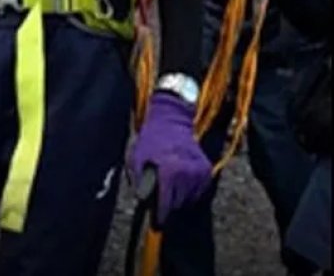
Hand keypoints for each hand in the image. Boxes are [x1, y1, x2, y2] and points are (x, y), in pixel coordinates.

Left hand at [128, 91, 211, 226]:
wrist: (171, 121)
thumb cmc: (150, 140)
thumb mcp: (136, 158)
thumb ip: (139, 182)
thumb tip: (142, 202)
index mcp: (170, 171)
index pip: (166, 204)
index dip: (160, 215)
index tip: (157, 222)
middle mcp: (188, 173)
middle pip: (178, 204)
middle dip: (168, 205)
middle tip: (159, 197)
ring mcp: (200, 172)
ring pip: (189, 200)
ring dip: (179, 199)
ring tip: (168, 186)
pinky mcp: (207, 171)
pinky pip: (198, 192)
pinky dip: (188, 191)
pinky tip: (179, 182)